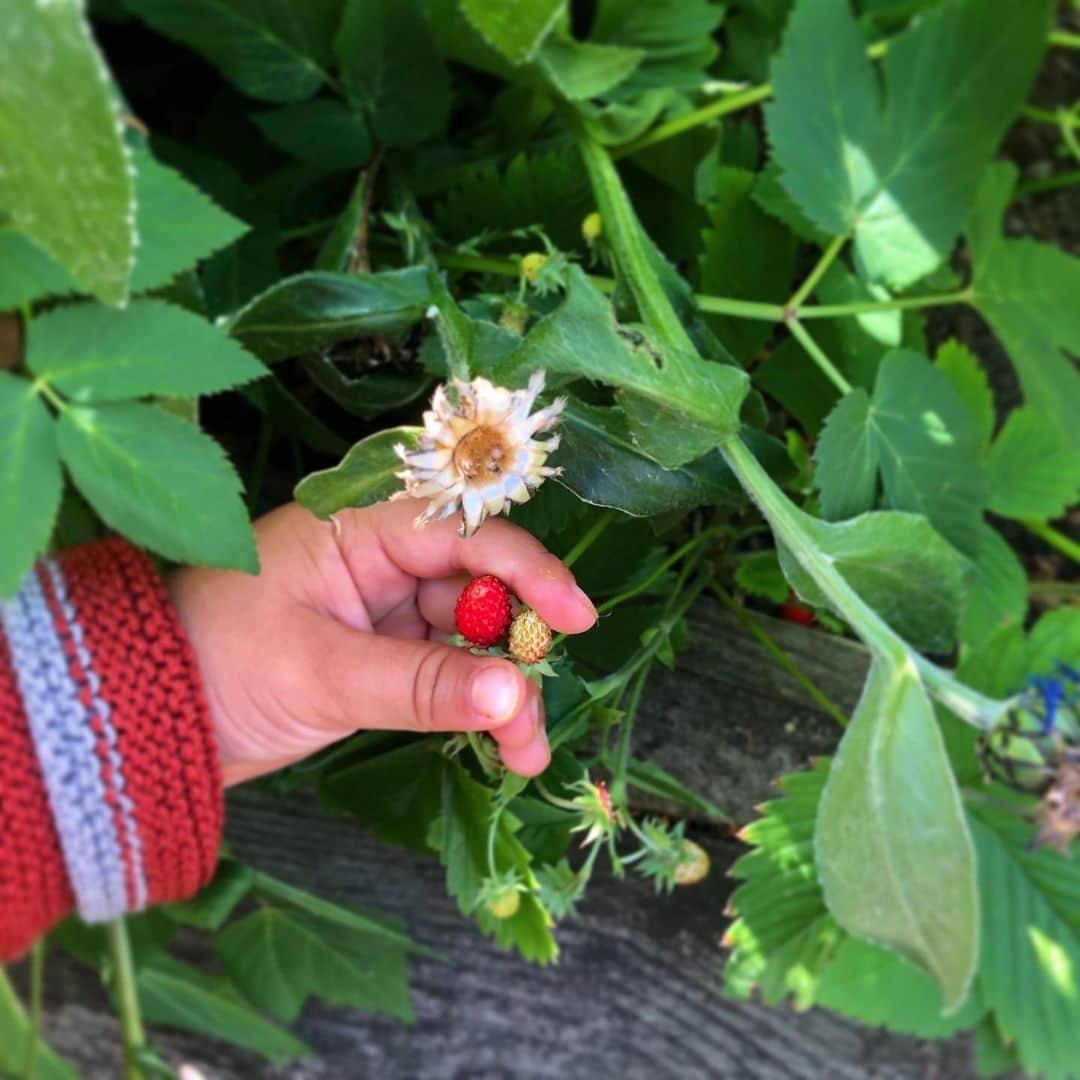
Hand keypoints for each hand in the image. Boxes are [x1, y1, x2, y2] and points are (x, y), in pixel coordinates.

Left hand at [167, 500, 596, 786]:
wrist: (147, 722)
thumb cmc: (217, 665)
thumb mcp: (321, 672)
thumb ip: (420, 684)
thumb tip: (514, 696)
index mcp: (361, 528)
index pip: (463, 533)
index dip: (527, 571)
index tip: (577, 618)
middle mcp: (381, 559)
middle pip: (479, 589)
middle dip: (518, 646)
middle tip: (537, 708)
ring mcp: (384, 610)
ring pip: (470, 639)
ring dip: (504, 690)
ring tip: (525, 753)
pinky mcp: (382, 657)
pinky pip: (446, 674)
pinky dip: (474, 707)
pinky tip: (501, 745)